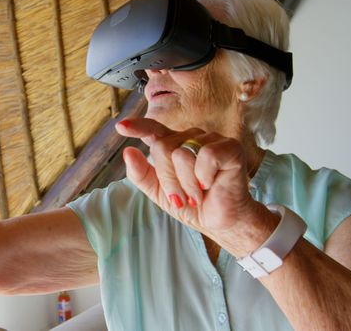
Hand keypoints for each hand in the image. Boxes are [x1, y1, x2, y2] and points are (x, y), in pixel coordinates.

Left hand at [116, 118, 274, 254]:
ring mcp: (211, 139)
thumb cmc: (193, 205)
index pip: (153, 130)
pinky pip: (206, 155)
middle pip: (163, 148)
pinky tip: (211, 184)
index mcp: (173, 145)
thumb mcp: (159, 193)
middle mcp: (191, 137)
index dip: (137, 126)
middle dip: (169, 180)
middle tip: (184, 198)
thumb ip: (142, 174)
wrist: (220, 222)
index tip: (120, 127)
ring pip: (182, 153)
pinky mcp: (230, 147)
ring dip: (187, 184)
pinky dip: (204, 176)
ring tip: (198, 195)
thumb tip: (128, 151)